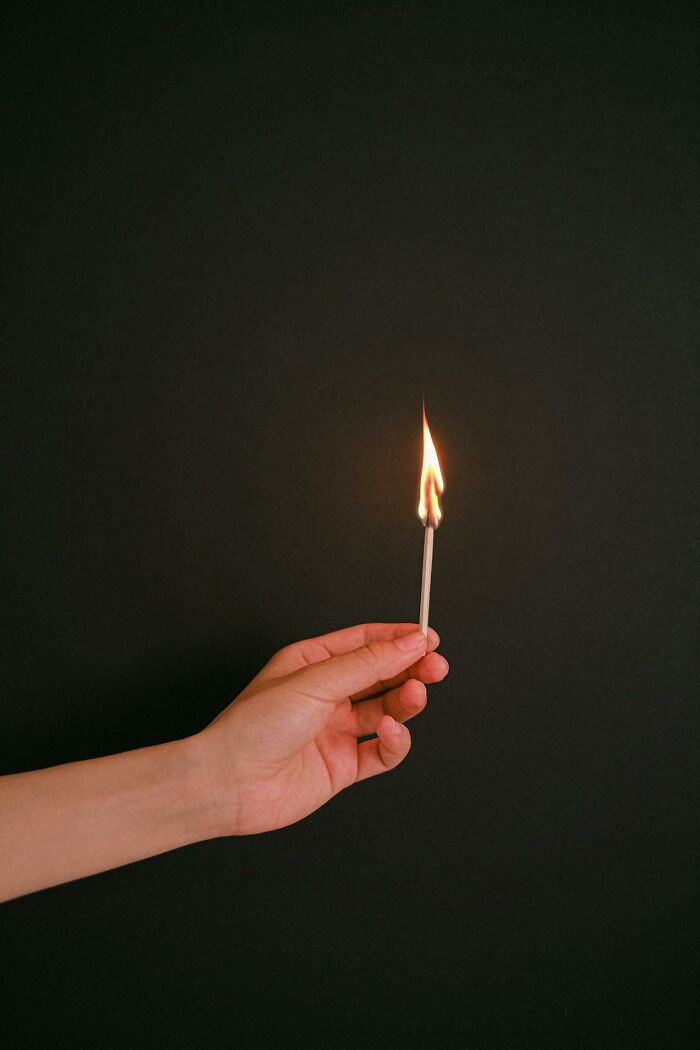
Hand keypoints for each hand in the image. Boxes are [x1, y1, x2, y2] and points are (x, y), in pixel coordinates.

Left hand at [194, 623, 448, 835]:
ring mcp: (335, 730)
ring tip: (415, 695)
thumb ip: (367, 665)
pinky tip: (392, 732)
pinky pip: (381, 752)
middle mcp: (325, 695)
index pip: (364, 642)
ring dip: (405, 701)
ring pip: (386, 710)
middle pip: (381, 675)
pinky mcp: (342, 765)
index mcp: (312, 663)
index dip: (398, 639)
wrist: (229, 784)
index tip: (428, 638)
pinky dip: (394, 742)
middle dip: (411, 669)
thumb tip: (409, 645)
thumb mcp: (315, 682)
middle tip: (436, 667)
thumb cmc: (254, 726)